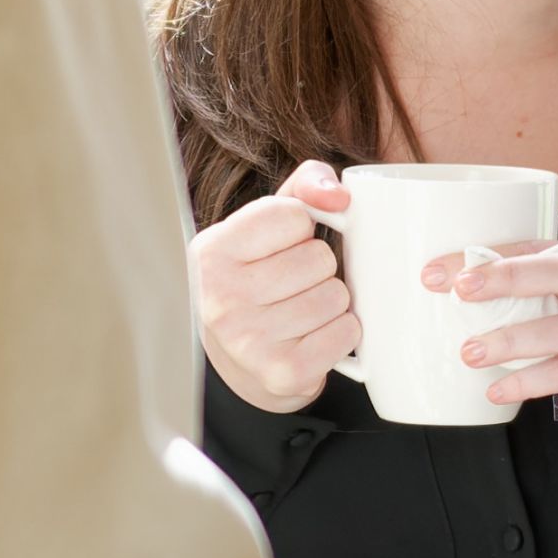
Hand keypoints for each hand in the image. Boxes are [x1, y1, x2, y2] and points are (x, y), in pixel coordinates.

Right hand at [190, 162, 355, 413]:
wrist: (237, 363)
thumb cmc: (257, 278)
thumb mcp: (265, 224)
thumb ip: (304, 185)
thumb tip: (339, 196)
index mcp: (211, 251)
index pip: (294, 215)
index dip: (301, 228)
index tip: (281, 247)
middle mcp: (221, 297)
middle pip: (319, 258)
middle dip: (318, 268)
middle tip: (292, 285)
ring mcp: (249, 340)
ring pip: (336, 296)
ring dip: (330, 302)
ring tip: (301, 311)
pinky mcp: (283, 372)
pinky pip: (346, 333)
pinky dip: (340, 333)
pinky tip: (312, 337)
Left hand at [448, 238, 557, 449]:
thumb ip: (530, 302)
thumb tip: (456, 304)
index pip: (537, 249)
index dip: (489, 257)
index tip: (440, 272)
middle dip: (508, 278)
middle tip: (461, 293)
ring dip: (515, 339)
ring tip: (471, 353)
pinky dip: (533, 381)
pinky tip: (500, 390)